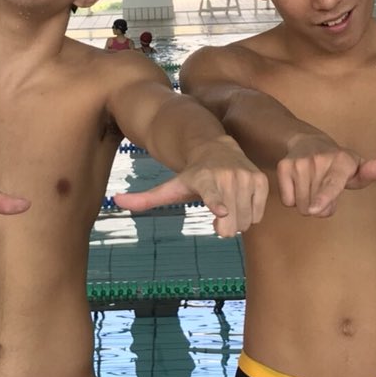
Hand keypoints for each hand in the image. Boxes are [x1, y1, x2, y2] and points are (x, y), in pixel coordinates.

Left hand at [112, 136, 267, 237]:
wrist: (217, 149)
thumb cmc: (191, 175)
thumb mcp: (170, 187)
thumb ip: (144, 198)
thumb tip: (115, 200)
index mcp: (203, 179)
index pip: (211, 195)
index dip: (216, 203)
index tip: (220, 211)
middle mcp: (226, 176)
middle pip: (231, 222)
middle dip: (225, 227)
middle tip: (216, 216)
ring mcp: (246, 177)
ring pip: (247, 221)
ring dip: (237, 222)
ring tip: (227, 206)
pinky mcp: (260, 180)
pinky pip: (259, 214)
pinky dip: (250, 214)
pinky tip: (239, 201)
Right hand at [277, 134, 375, 216]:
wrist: (307, 141)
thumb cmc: (338, 163)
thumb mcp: (357, 168)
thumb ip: (372, 172)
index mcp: (341, 161)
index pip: (332, 184)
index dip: (325, 197)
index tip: (316, 210)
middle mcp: (318, 160)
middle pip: (315, 206)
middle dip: (321, 206)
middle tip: (325, 190)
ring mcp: (298, 163)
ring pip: (300, 205)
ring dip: (307, 203)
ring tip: (313, 187)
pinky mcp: (283, 167)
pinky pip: (287, 200)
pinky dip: (293, 198)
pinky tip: (300, 184)